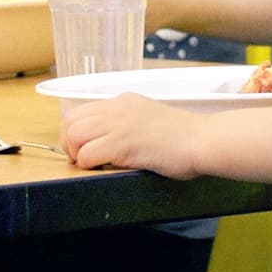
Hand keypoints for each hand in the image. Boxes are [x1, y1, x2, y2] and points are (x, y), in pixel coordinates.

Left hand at [60, 92, 206, 176]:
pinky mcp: (122, 143)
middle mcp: (117, 108)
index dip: (76, 132)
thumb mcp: (148, 119)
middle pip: (72, 121)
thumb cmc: (182, 137)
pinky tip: (102, 169)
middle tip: (82, 160)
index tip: (83, 148)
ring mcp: (119, 124)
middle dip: (70, 143)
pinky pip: (87, 154)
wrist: (201, 139)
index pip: (82, 111)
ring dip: (76, 153)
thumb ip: (128, 124)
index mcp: (123, 101)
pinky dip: (88, 164)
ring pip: (74, 134)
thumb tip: (109, 142)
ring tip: (90, 165)